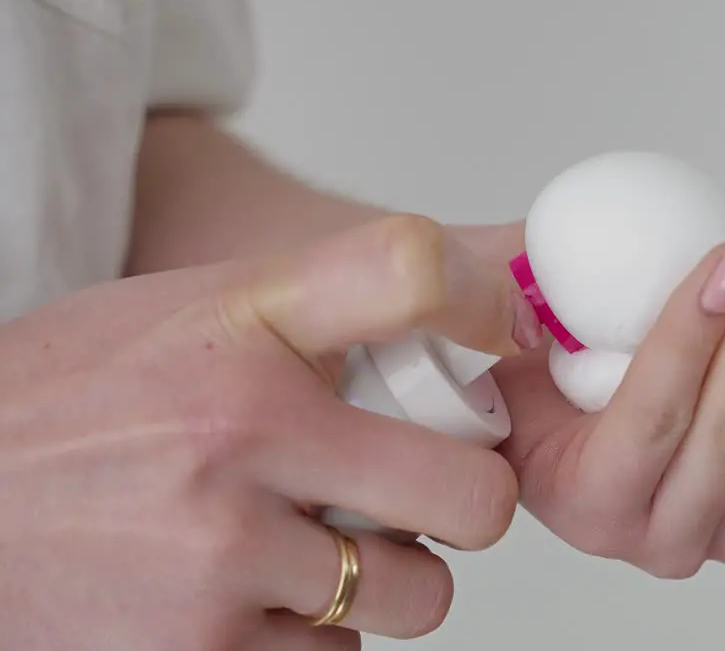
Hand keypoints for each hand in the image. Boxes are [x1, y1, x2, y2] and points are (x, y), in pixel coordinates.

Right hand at [0, 215, 537, 647]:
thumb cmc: (70, 403)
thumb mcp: (191, 311)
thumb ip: (325, 306)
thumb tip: (469, 300)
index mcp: (239, 328)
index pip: (410, 268)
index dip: (483, 300)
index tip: (496, 331)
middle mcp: (238, 439)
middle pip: (473, 496)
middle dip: (467, 500)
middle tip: (426, 487)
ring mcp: (221, 561)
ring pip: (414, 597)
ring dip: (385, 579)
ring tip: (314, 540)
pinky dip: (314, 634)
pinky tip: (254, 590)